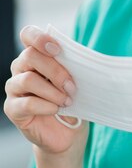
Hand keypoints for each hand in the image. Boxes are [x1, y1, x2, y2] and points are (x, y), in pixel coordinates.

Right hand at [3, 25, 88, 156]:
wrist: (67, 132)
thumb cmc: (71, 100)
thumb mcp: (75, 80)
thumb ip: (73, 66)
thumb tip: (83, 57)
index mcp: (36, 56)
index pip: (28, 35)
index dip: (40, 38)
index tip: (57, 49)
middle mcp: (20, 68)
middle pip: (30, 56)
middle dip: (55, 71)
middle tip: (72, 86)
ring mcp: (14, 88)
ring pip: (28, 79)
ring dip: (53, 91)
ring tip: (67, 101)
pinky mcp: (12, 109)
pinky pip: (26, 103)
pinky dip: (46, 106)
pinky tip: (56, 110)